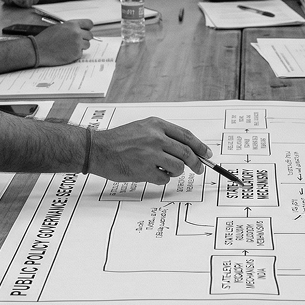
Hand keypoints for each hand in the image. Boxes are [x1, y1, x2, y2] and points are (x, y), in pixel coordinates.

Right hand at [34, 19, 94, 65]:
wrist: (38, 50)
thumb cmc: (46, 38)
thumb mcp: (58, 27)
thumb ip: (71, 27)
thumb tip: (80, 29)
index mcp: (72, 25)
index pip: (89, 23)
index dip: (87, 27)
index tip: (86, 30)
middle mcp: (77, 33)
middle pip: (90, 35)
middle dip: (85, 38)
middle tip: (77, 40)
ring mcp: (77, 44)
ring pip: (87, 45)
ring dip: (81, 46)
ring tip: (70, 47)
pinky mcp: (76, 54)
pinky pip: (81, 53)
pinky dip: (76, 53)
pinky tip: (66, 52)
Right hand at [88, 117, 210, 183]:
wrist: (97, 149)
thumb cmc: (120, 140)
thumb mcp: (143, 128)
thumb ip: (164, 135)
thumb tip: (187, 148)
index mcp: (157, 125)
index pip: (187, 136)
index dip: (200, 147)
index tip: (207, 154)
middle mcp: (156, 138)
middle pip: (187, 153)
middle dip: (196, 163)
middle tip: (199, 169)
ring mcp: (150, 155)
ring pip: (178, 167)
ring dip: (175, 171)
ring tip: (163, 168)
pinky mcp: (144, 170)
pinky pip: (164, 178)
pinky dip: (161, 178)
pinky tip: (151, 173)